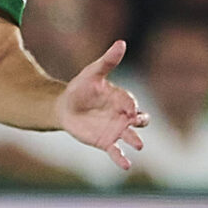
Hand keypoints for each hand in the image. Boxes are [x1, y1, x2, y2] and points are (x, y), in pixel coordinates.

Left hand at [59, 40, 147, 171]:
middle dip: (142, 121)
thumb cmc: (81, 88)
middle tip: (139, 121)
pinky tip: (126, 166)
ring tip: (138, 145)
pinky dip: (122, 159)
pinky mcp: (106, 142)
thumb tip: (121, 42)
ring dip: (136, 140)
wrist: (65, 107)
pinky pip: (117, 152)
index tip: (129, 108)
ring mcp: (116, 130)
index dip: (131, 105)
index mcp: (122, 98)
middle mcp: (123, 115)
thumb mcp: (93, 73)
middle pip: (140, 120)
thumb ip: (108, 61)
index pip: (132, 102)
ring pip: (131, 137)